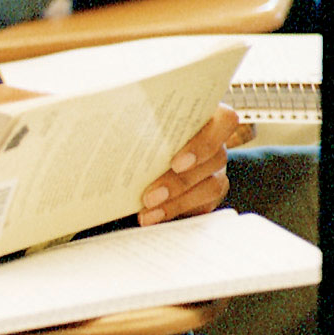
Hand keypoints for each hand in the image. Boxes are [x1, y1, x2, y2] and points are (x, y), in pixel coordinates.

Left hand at [137, 106, 239, 224]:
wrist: (145, 155)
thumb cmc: (145, 131)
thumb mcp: (143, 122)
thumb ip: (140, 122)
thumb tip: (108, 128)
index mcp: (206, 117)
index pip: (225, 121)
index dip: (204, 143)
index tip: (176, 162)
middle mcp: (217, 143)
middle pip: (214, 159)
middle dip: (179, 181)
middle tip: (150, 195)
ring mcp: (216, 170)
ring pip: (210, 186)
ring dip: (176, 201)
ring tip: (147, 209)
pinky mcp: (211, 193)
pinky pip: (202, 205)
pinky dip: (175, 211)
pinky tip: (151, 217)